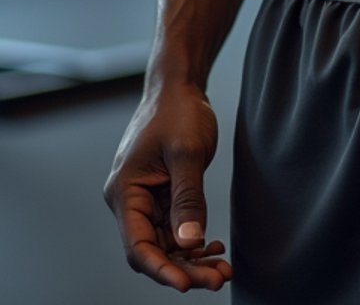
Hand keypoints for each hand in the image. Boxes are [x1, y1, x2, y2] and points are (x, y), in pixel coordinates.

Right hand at [104, 82, 231, 291]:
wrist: (180, 86)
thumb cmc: (178, 111)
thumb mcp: (187, 153)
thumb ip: (187, 199)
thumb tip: (190, 243)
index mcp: (125, 192)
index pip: (138, 246)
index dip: (161, 269)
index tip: (186, 285)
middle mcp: (130, 202)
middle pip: (154, 250)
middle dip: (185, 268)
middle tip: (219, 278)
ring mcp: (147, 200)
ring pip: (167, 244)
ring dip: (193, 259)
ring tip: (223, 269)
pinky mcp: (163, 196)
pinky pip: (176, 229)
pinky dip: (194, 241)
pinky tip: (215, 246)